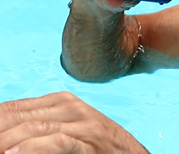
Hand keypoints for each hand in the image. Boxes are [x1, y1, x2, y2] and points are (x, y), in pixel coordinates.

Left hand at [0, 92, 148, 153]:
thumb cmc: (97, 147)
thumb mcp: (68, 130)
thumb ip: (42, 128)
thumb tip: (8, 138)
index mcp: (60, 102)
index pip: (12, 108)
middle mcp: (70, 108)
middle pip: (17, 116)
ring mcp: (82, 124)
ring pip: (34, 128)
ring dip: (7, 140)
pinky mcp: (90, 143)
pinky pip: (58, 141)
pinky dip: (32, 148)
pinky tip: (14, 153)